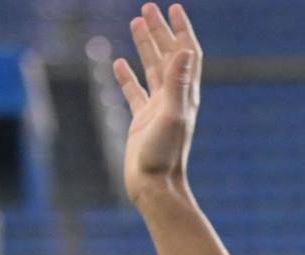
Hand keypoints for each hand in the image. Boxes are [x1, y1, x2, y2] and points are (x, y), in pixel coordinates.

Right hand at [114, 3, 201, 203]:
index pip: (186, 54)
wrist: (154, 187)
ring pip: (151, 68)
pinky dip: (128, 75)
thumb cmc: (164, 156)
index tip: (174, 8)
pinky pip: (134, 91)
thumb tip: (184, 50)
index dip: (181, 30)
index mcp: (185, 94)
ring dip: (145, 45)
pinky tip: (119, 63)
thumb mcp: (172, 116)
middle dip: (160, 31)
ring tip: (136, 22)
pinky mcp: (142, 121)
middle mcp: (174, 99)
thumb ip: (178, 84)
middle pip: (168, 55)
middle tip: (148, 8)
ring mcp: (158, 109)